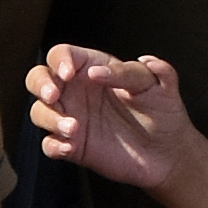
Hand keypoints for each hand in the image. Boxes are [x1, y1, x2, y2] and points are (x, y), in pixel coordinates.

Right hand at [29, 43, 207, 207]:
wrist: (170, 151)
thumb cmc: (163, 111)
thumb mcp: (155, 84)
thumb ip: (133, 71)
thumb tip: (99, 72)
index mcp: (92, 68)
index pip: (62, 55)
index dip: (59, 60)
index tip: (70, 73)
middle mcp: (77, 92)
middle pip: (38, 78)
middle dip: (41, 84)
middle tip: (55, 95)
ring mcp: (72, 118)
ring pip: (39, 112)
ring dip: (49, 117)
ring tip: (74, 128)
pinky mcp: (73, 146)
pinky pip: (50, 144)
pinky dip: (53, 145)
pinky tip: (69, 146)